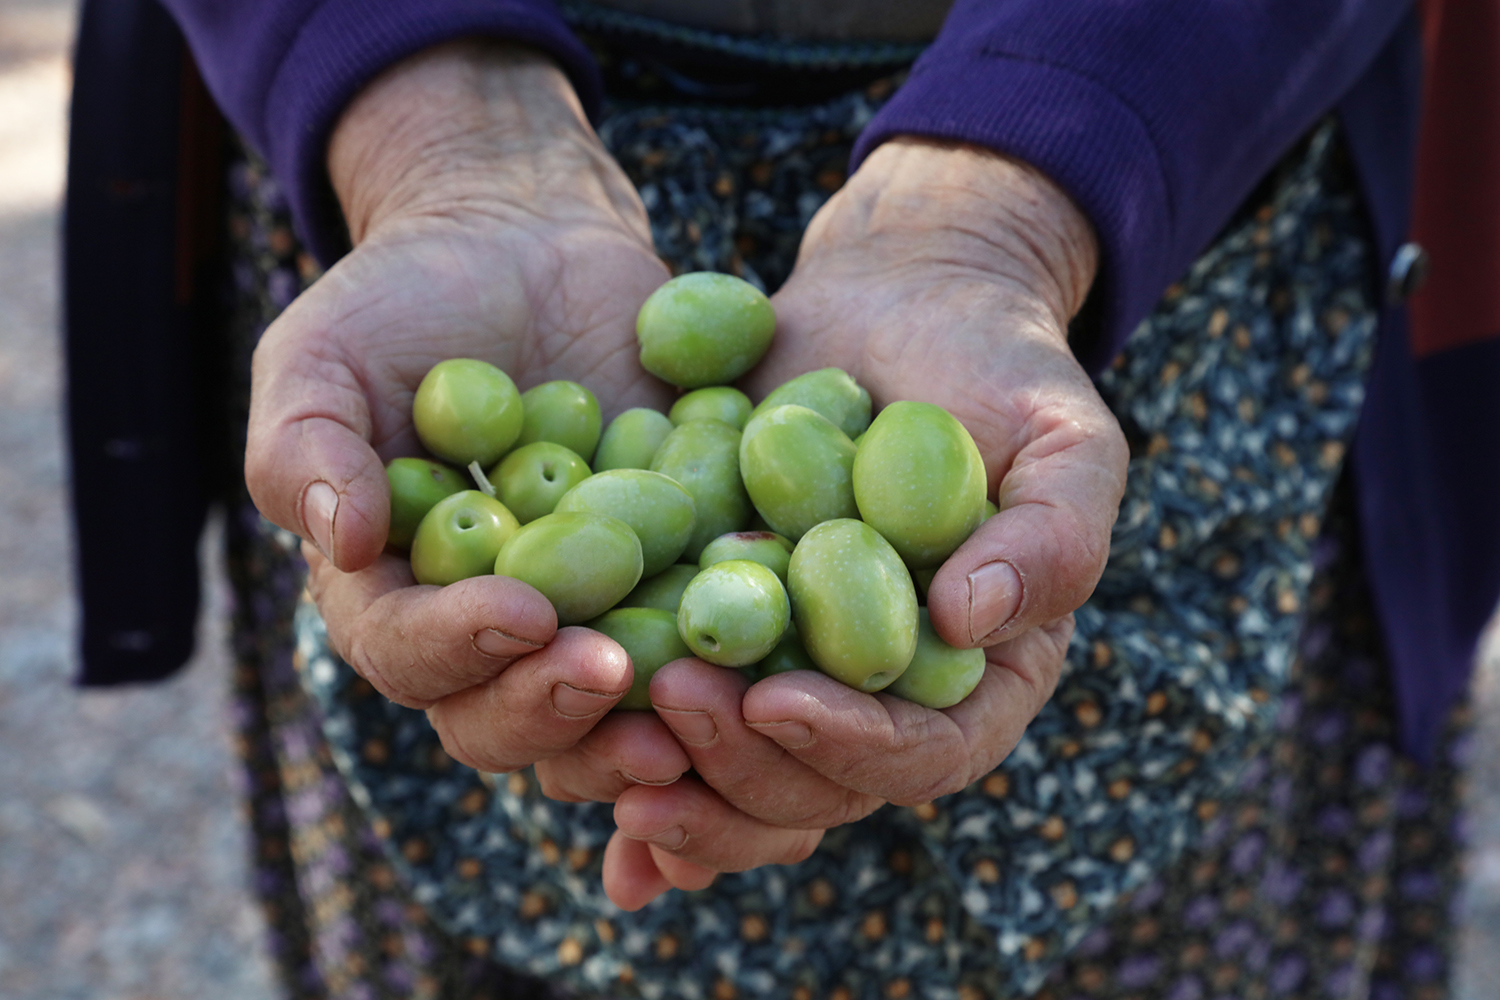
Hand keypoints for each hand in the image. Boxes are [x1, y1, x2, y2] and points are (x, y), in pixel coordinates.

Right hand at [247, 42, 681, 776]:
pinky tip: (777, 655)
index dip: (458, 648)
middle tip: (616, 676)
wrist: (525, 246)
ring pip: (602, 712)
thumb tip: (340, 541)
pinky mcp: (668, 580)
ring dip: (642, 722)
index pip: (407, 653)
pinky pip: (698, 641)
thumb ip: (304, 446)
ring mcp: (584, 614)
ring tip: (696, 706)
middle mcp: (484, 629)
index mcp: (390, 595)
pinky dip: (731, 659)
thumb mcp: (322, 352)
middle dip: (554, 707)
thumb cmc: (404, 299)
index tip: (522, 613)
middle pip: (503, 715)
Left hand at [579, 138, 1128, 906]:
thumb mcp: (1063, 438)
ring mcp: (789, 673)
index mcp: (973, 684)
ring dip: (663, 781)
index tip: (778, 701)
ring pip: (726, 775)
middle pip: (812, 791)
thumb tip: (969, 624)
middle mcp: (877, 703)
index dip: (855, 749)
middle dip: (738, 766)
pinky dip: (616, 753)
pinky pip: (663, 713)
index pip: (927, 755)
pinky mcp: (710, 630)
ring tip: (599, 748)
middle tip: (672, 701)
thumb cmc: (999, 370)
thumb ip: (1052, 537)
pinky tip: (564, 763)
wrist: (897, 306)